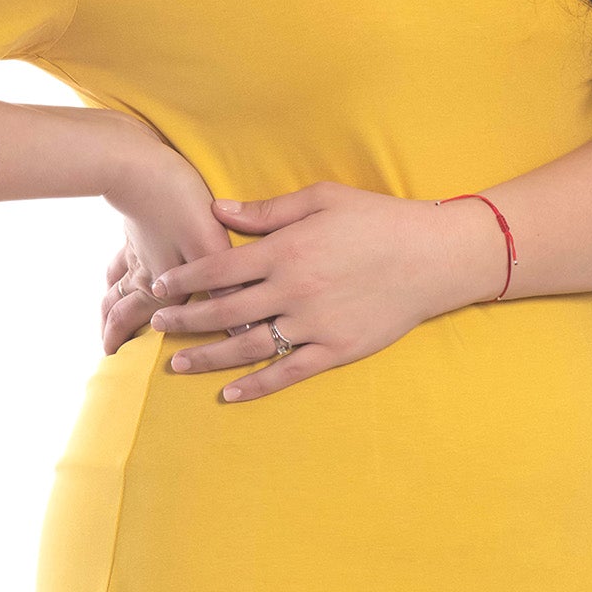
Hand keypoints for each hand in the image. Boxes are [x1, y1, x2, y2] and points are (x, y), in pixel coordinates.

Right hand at [98, 121, 255, 355]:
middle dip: (116, 332)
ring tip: (104, 320)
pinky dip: (113, 274)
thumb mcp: (208, 243)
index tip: (120, 364)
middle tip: (108, 352)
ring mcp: (136, 249)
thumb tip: (246, 324)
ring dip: (110, 307)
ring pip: (117, 286)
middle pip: (125, 309)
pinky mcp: (133, 227)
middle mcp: (146, 272)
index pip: (147, 322)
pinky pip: (119, 260)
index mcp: (163, 283)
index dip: (133, 342)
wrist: (136, 162)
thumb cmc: (175, 202)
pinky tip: (112, 275)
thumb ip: (225, 285)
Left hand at [145, 180, 493, 401]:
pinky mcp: (337, 350)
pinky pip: (288, 372)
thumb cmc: (378, 219)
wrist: (434, 256)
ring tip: (178, 364)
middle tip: (157, 324)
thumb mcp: (321, 198)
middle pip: (225, 311)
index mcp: (286, 251)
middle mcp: (294, 290)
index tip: (160, 285)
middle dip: (186, 318)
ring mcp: (315, 324)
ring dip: (208, 358)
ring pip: (248, 346)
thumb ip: (267, 210)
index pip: (219, 268)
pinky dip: (257, 385)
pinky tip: (229, 394)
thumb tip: (217, 209)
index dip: (185, 278)